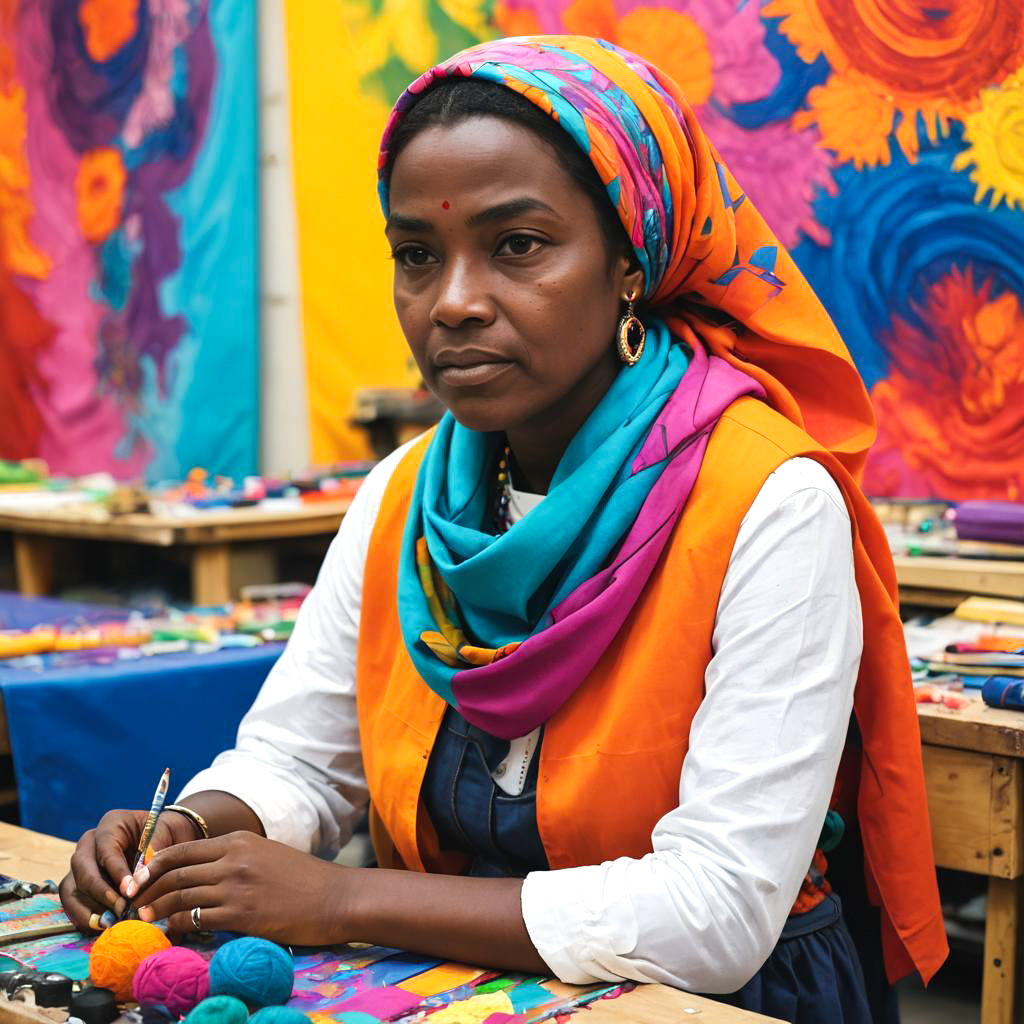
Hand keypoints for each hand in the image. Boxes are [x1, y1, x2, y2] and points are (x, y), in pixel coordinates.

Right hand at [59, 808, 198, 930]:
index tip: (129, 892)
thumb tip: (140, 879)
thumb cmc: (164, 832)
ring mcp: (82, 863)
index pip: (107, 850)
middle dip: (100, 893)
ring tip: (109, 923)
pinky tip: (100, 926)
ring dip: (87, 908)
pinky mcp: (80, 882)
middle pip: (83, 868)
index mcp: (111, 824)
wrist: (163, 836)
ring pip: (72, 887)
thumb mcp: (165, 832)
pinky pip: (73, 900)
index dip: (116, 873)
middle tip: (120, 910)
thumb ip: (154, 851)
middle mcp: (90, 842)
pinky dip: (83, 915)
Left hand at [132, 832, 349, 945]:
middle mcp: (233, 860)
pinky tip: (172, 932)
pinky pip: (195, 920)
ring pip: (179, 896)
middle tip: (133, 903)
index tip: (141, 878)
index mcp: (239, 841)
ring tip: (145, 919)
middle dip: (148, 889)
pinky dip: (177, 926)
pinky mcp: (241, 915)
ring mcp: (236, 887)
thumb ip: (235, 858)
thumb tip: (201, 872)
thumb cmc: (303, 879)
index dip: (155, 865)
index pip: (183, 850)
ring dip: (156, 909)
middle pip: (175, 873)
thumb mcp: (266, 855)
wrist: (334, 897)